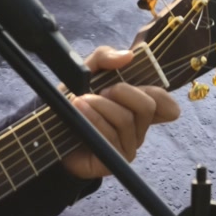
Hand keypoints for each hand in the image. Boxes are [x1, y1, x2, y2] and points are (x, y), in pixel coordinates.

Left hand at [61, 45, 180, 178]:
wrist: (49, 132)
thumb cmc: (74, 102)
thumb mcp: (87, 72)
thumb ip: (105, 57)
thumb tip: (128, 56)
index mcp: (137, 107)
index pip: (166, 105)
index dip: (161, 95)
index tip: (136, 82)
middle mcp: (138, 128)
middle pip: (147, 106)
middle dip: (123, 92)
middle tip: (102, 90)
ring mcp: (128, 146)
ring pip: (126, 120)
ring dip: (100, 105)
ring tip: (80, 100)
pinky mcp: (114, 160)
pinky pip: (111, 136)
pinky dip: (94, 120)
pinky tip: (79, 112)